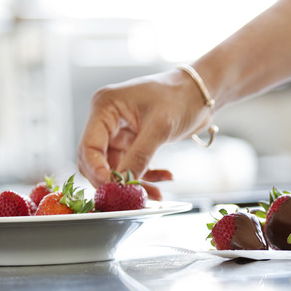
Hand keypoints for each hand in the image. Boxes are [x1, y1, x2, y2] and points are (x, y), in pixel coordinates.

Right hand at [77, 69, 211, 199]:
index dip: (97, 170)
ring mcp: (120, 131)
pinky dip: (146, 176)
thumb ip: (139, 156)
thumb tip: (122, 183)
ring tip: (155, 194)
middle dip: (114, 180)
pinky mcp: (134, 141)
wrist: (201, 92)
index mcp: (105, 107)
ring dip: (134, 182)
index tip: (111, 188)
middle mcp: (108, 119)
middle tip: (130, 197)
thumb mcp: (160, 127)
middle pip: (97, 160)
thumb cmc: (181, 96)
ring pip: (116, 167)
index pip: (89, 146)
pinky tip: (165, 179)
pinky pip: (132, 165)